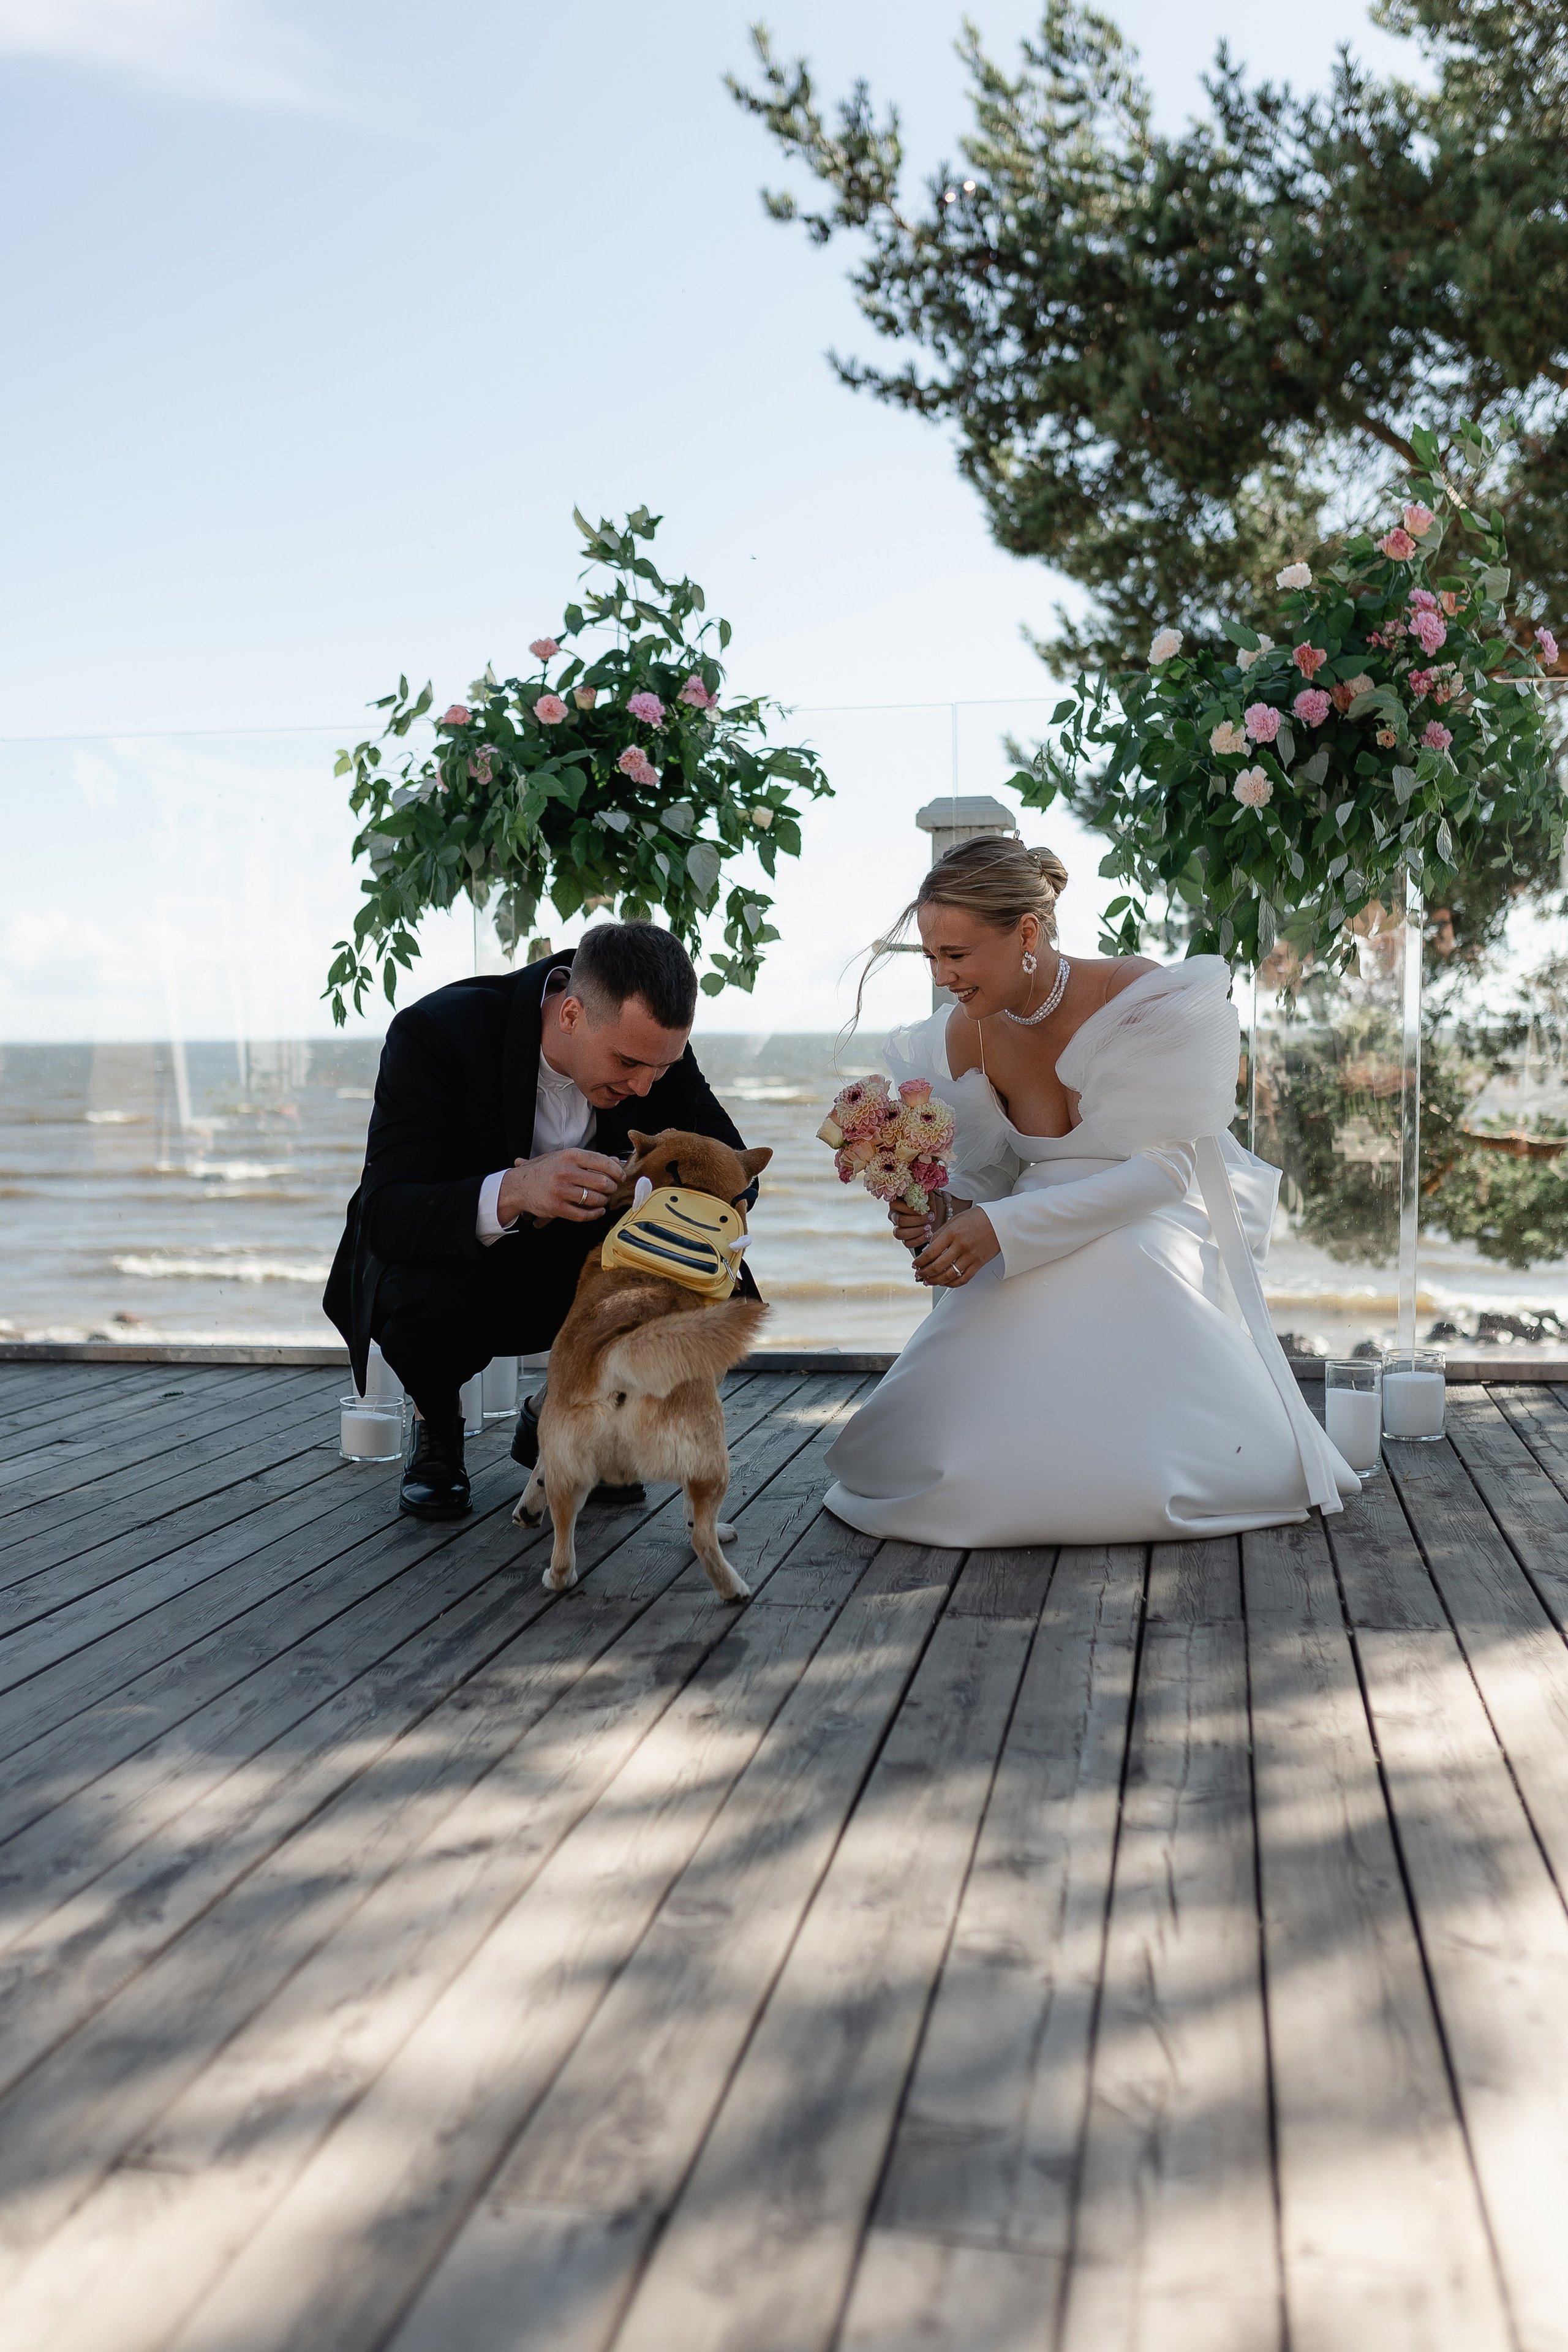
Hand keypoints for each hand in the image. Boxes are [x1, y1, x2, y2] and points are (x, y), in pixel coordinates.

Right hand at [496, 1149, 623, 1226]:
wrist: (519, 1186)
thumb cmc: (545, 1170)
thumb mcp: (565, 1158)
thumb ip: (590, 1159)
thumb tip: (615, 1160)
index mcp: (570, 1156)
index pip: (602, 1162)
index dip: (616, 1171)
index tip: (620, 1177)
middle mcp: (565, 1172)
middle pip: (602, 1182)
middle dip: (611, 1188)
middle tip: (611, 1190)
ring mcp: (560, 1190)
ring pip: (595, 1199)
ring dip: (604, 1201)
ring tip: (603, 1200)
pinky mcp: (556, 1208)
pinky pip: (583, 1214)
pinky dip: (595, 1214)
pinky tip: (597, 1211)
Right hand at [888, 1191, 969, 1252]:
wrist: (934, 1213)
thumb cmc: (928, 1201)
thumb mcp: (927, 1193)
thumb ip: (924, 1192)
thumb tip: (924, 1197)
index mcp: (896, 1201)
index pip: (896, 1205)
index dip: (909, 1209)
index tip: (923, 1210)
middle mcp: (893, 1215)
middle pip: (900, 1220)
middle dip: (917, 1220)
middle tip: (931, 1218)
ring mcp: (897, 1228)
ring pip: (900, 1234)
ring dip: (917, 1231)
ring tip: (930, 1228)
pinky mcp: (904, 1239)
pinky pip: (907, 1243)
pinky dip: (919, 1240)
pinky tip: (929, 1234)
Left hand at [913, 1205, 999, 1288]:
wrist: (1001, 1221)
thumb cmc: (978, 1218)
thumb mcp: (955, 1220)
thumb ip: (940, 1234)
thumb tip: (929, 1248)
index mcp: (952, 1233)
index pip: (931, 1252)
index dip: (920, 1262)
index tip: (915, 1265)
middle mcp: (961, 1246)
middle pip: (938, 1266)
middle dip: (925, 1273)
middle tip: (919, 1274)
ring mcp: (971, 1256)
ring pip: (949, 1275)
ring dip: (936, 1281)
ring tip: (929, 1281)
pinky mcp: (979, 1263)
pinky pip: (964, 1279)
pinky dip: (952, 1284)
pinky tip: (945, 1282)